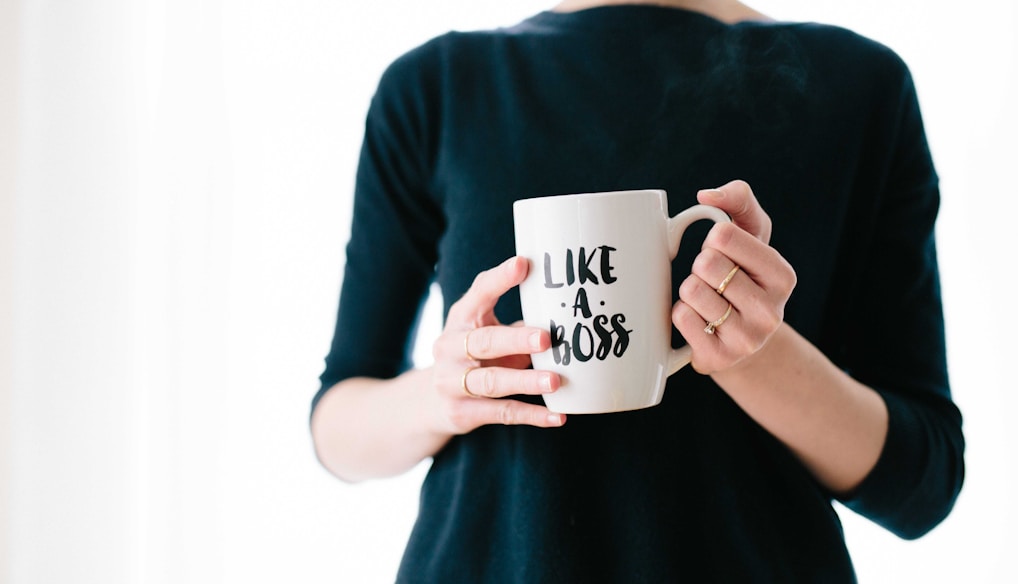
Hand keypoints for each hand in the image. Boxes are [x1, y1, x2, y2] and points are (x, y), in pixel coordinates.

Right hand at [430, 256, 566, 433]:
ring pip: (492, 382)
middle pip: (484, 342)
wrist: (431, 402)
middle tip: (546, 338)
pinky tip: (557, 416)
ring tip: (555, 381)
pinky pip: (502, 413)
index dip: (500, 279)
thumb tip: (567, 311)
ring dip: (525, 381)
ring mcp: (451, 382)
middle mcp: (450, 348)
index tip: (524, 264)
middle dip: (516, 340)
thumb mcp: (486, 331)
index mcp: (461, 319)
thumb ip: (517, 322)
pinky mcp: (462, 412)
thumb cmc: (474, 356)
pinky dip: (532, 415)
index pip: (478, 294)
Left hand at [673, 180, 796, 373]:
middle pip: (706, 264)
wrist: (741, 339)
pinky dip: (680, 313)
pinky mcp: (719, 358)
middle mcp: (771, 311)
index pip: (723, 236)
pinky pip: (681, 318)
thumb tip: (706, 195)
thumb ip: (738, 200)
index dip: (713, 240)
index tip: (723, 253)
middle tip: (713, 280)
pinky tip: (699, 321)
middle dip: (700, 267)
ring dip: (689, 291)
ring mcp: (747, 339)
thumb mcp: (750, 234)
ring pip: (691, 291)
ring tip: (707, 301)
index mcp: (782, 276)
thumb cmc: (742, 276)